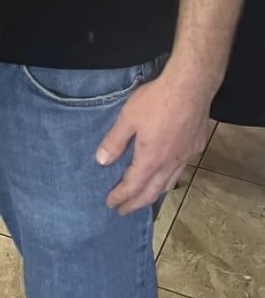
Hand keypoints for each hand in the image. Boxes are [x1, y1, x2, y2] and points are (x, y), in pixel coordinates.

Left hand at [95, 72, 210, 214]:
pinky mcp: (196, 146)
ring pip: (170, 183)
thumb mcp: (128, 118)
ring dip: (155, 193)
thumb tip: (102, 161)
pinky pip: (181, 169)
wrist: (190, 86)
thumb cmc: (156, 100)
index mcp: (151, 159)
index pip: (133, 186)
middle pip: (152, 192)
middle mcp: (170, 164)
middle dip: (136, 203)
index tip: (110, 204)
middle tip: (124, 211)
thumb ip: (115, 141)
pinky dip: (170, 177)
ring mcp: (186, 156)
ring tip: (145, 197)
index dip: (121, 196)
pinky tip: (167, 170)